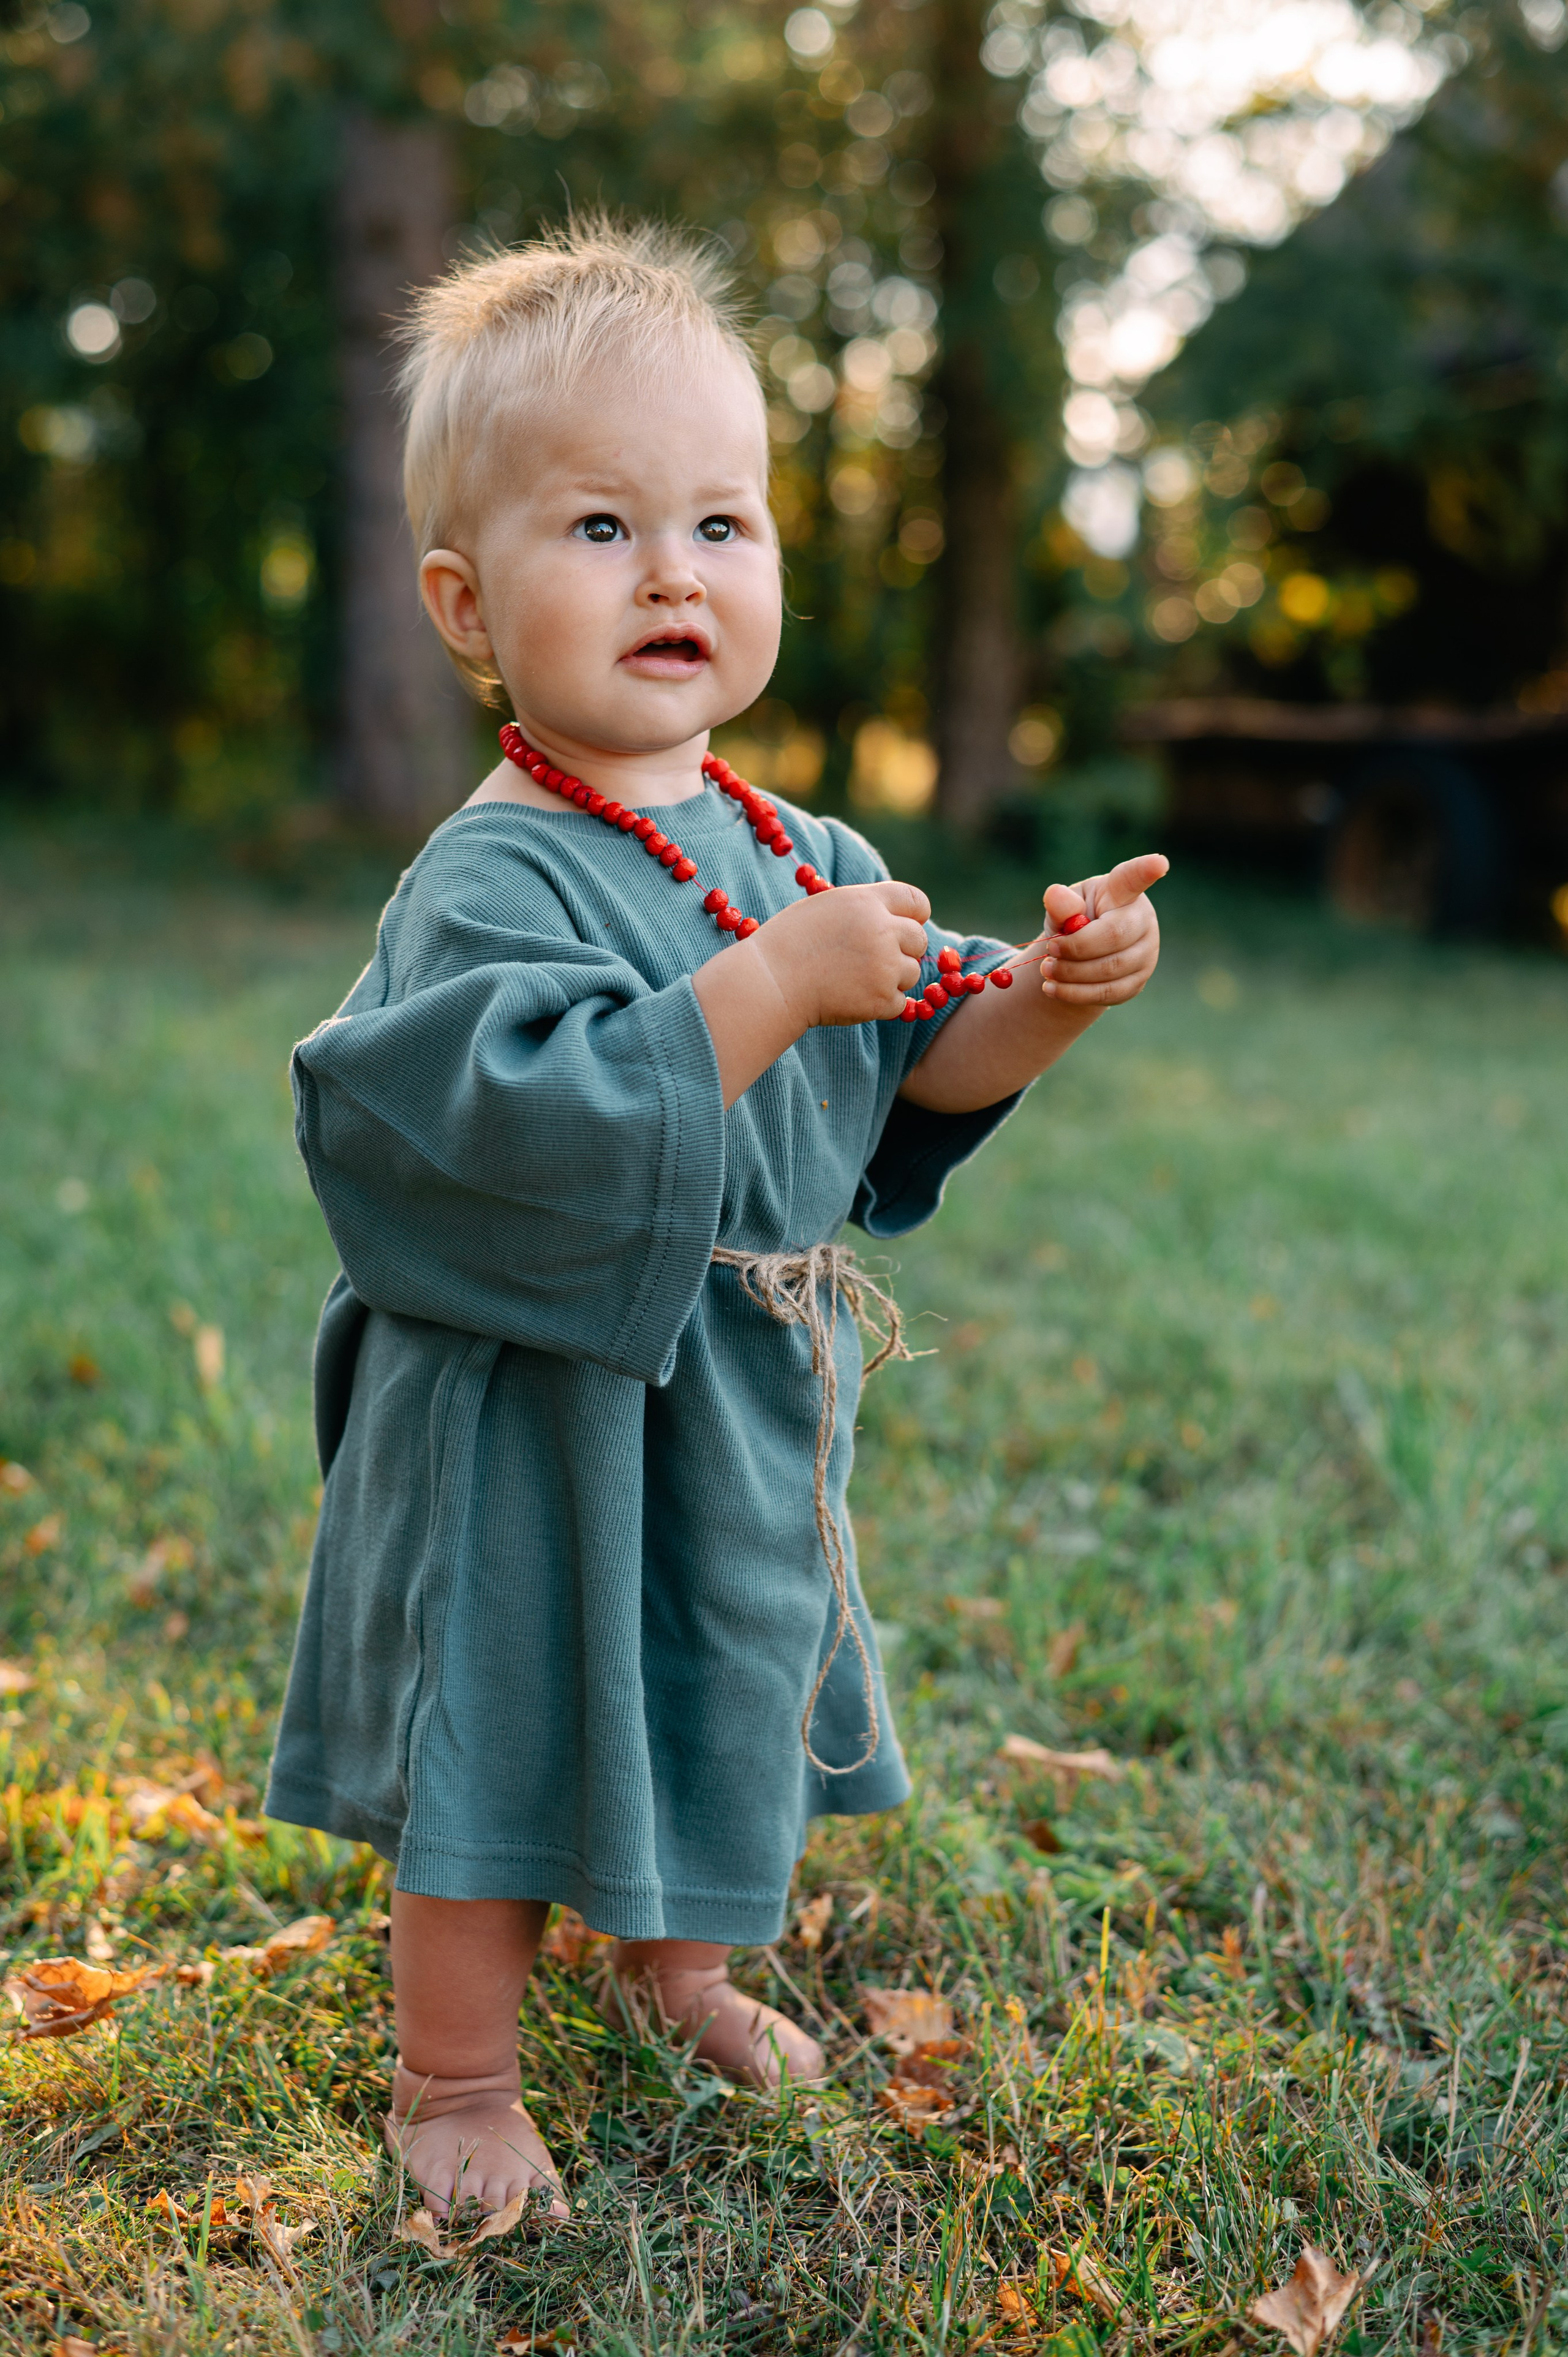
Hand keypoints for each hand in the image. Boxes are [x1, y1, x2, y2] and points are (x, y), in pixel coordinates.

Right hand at [752, 880, 929, 1027]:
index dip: (914, 916)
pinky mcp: (881, 999)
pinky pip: (899, 1002)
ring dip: (892, 979)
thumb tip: (896, 920)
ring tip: (855, 979)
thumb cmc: (789, 943)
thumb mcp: (827, 907)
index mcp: (867, 902)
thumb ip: (864, 909)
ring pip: (911, 973)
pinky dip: (881, 1004)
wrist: (771, 982)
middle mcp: (882, 930)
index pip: (916, 901)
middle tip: (875, 960)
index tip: (907, 926)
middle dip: (904, 950)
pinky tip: (853, 997)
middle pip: (919, 939)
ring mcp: (885, 966)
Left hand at [1031, 852, 1167, 1006]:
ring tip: (1046, 970)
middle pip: (1114, 936)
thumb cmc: (1073, 922)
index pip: (1135, 878)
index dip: (1146, 870)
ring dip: (1071, 974)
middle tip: (1049, 950)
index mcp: (1122, 893)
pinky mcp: (1138, 981)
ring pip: (1110, 969)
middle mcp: (1142, 920)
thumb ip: (1060, 905)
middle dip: (1076, 948)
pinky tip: (1052, 989)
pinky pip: (1108, 993)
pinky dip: (1075, 993)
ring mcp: (1146, 953)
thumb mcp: (1062, 909)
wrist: (1079, 959)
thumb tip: (1055, 896)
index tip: (1159, 863)